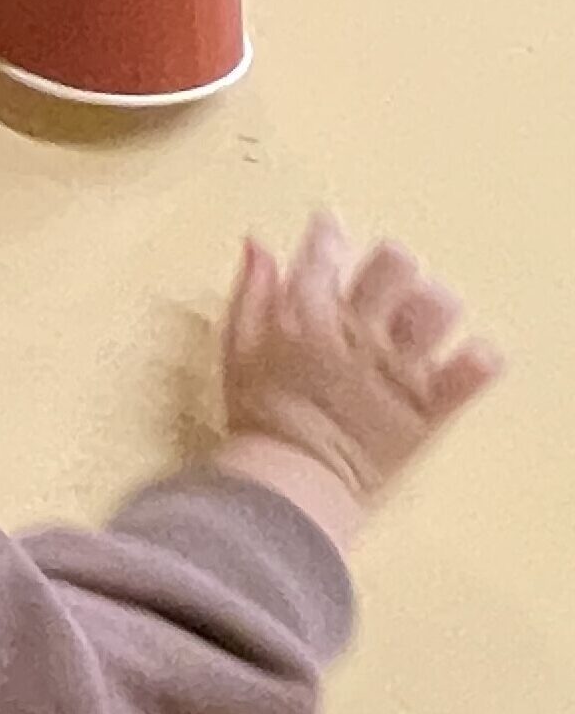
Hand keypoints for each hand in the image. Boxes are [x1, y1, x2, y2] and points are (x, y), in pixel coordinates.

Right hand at [221, 214, 501, 499]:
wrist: (289, 481)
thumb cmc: (259, 415)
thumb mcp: (237, 347)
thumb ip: (250, 293)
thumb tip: (258, 244)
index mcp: (306, 313)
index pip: (327, 249)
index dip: (329, 234)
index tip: (329, 233)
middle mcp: (357, 331)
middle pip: (395, 264)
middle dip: (389, 266)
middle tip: (381, 286)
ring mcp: (398, 366)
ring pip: (439, 306)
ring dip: (431, 307)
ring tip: (417, 324)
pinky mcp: (429, 403)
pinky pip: (474, 368)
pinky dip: (476, 359)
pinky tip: (464, 359)